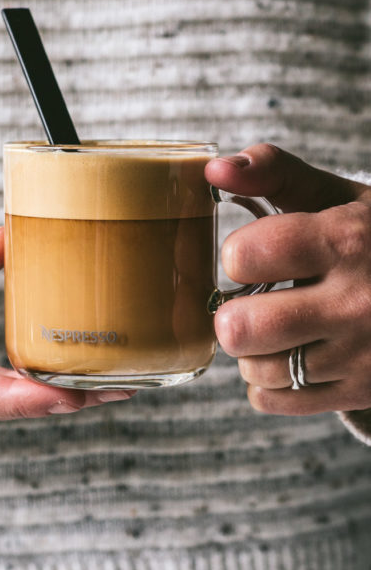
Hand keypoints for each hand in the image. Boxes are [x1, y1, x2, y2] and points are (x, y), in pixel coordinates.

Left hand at [205, 144, 370, 414]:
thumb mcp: (337, 195)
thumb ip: (274, 171)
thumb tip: (214, 168)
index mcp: (347, 242)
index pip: (248, 255)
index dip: (236, 254)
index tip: (253, 254)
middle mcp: (357, 302)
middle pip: (241, 328)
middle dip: (231, 312)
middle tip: (249, 299)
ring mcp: (362, 355)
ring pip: (255, 369)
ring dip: (250, 349)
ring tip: (272, 325)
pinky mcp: (361, 393)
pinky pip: (275, 401)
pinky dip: (267, 382)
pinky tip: (288, 353)